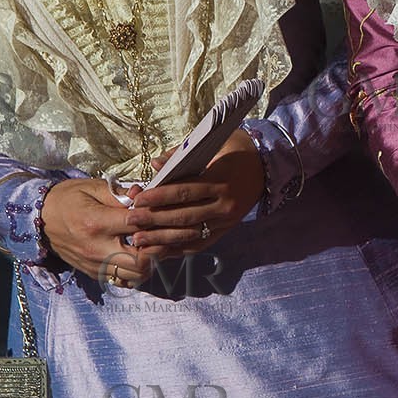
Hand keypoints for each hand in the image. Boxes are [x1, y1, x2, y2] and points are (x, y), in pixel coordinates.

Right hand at [40, 178, 164, 286]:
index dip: (155, 219)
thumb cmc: (68, 198)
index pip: (138, 225)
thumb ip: (120, 194)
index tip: (160, 212)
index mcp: (97, 222)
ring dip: (149, 262)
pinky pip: (122, 280)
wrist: (40, 218)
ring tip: (149, 246)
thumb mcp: (92, 188)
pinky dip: (135, 271)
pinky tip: (136, 256)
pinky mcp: (93, 272)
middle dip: (157, 248)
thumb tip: (144, 196)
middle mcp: (97, 248)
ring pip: (135, 275)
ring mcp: (95, 264)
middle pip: (142, 261)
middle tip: (159, 234)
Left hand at [127, 128, 264, 255]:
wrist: (267, 168)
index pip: (185, 191)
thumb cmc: (234, 151)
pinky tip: (159, 252)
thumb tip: (155, 165)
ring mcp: (226, 221)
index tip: (137, 198)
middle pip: (184, 215)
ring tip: (139, 241)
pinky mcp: (225, 231)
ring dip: (162, 239)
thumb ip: (182, 155)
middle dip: (154, 219)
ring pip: (190, 234)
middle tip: (130, 221)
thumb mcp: (212, 145)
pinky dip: (178, 250)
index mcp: (221, 182)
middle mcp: (225, 205)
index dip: (159, 196)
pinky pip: (199, 244)